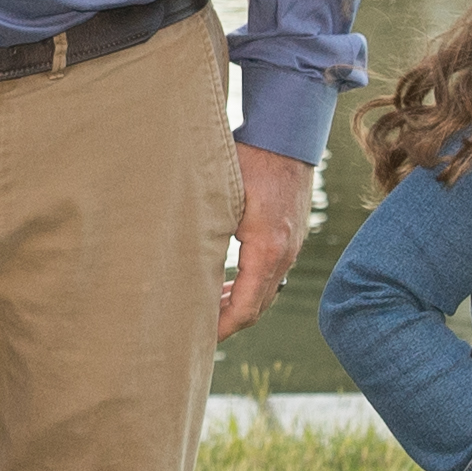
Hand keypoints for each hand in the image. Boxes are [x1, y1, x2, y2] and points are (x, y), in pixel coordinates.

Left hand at [214, 141, 315, 341]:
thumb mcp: (219, 199)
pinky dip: (250, 285)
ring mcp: (292, 245)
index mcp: (267, 249)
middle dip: (228, 322)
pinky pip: (272, 273)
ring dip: (239, 303)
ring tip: (209, 310)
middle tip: (197, 331)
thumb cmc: (248, 159)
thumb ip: (204, 237)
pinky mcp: (292, 235)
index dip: (222, 327)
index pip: (246, 307)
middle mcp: (285, 252)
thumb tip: (178, 272)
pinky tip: (228, 282)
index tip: (198, 337)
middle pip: (258, 305)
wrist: (287, 132)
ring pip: (266, 290)